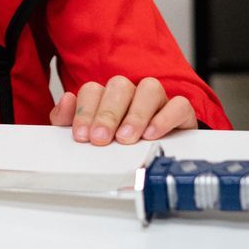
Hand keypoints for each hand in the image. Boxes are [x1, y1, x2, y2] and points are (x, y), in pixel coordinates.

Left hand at [51, 76, 197, 145]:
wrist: (155, 162)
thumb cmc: (117, 146)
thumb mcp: (88, 136)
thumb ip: (68, 120)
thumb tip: (67, 100)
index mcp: (107, 97)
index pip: (93, 90)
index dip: (85, 111)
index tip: (83, 136)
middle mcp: (132, 94)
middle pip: (120, 86)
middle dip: (108, 113)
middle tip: (102, 138)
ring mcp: (158, 101)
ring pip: (149, 88)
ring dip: (136, 114)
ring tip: (126, 138)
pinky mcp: (181, 113)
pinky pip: (179, 105)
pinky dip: (165, 118)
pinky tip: (151, 135)